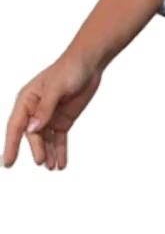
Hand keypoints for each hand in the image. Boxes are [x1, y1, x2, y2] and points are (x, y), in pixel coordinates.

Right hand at [3, 53, 102, 170]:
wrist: (88, 65)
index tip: (8, 162)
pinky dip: (60, 151)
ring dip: (49, 154)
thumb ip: (45, 109)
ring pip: (46, 140)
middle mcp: (35, 110)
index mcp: (27, 100)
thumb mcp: (56, 89)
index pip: (16, 126)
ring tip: (52, 168)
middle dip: (37, 149)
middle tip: (42, 163)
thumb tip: (32, 129)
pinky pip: (59, 139)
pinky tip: (61, 164)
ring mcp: (50, 116)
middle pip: (33, 135)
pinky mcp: (63, 120)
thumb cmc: (69, 71)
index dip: (12, 145)